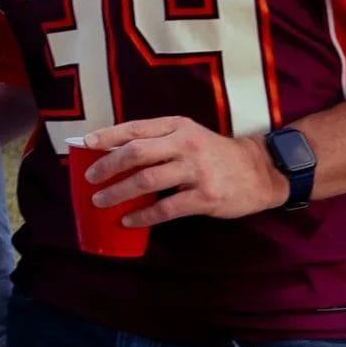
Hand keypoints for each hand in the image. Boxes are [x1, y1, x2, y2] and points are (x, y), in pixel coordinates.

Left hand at [82, 117, 288, 225]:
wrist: (260, 171)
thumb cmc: (215, 154)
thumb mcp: (189, 136)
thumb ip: (159, 141)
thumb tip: (115, 152)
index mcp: (178, 127)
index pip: (136, 128)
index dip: (108, 136)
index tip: (85, 143)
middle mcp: (186, 145)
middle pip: (137, 153)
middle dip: (108, 166)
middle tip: (90, 179)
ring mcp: (196, 171)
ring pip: (146, 181)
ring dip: (118, 192)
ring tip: (100, 201)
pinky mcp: (205, 197)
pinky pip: (165, 209)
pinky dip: (142, 216)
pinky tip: (128, 220)